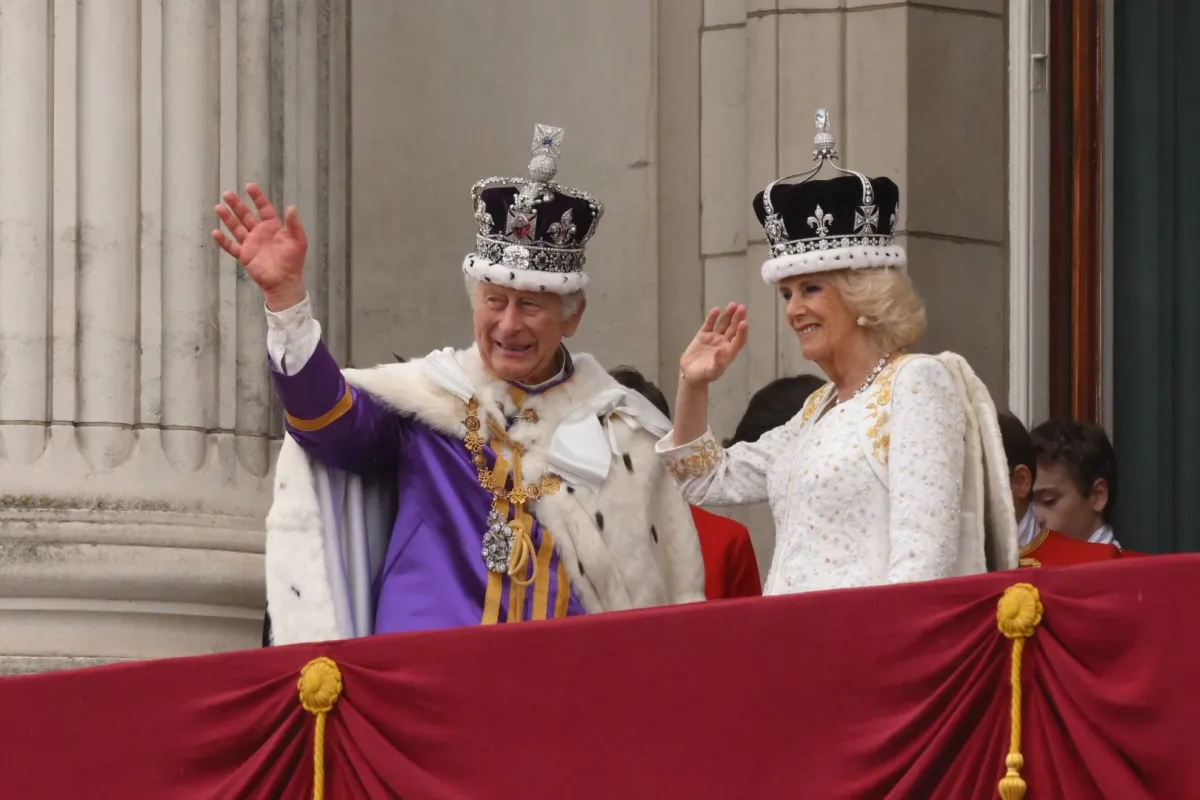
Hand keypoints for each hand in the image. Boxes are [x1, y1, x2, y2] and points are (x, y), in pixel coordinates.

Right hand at [213, 183, 307, 309]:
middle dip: (237, 204)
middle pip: (246, 215)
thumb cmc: (293, 261)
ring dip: (228, 218)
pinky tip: (216, 232)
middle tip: (227, 193)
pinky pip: (231, 246)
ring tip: (219, 207)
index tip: (249, 186)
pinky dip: (223, 241)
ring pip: (236, 227)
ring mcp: (251, 244)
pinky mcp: (244, 255)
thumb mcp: (298, 241)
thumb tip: (292, 207)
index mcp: (273, 227)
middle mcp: (260, 233)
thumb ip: (294, 225)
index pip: (264, 208)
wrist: (285, 282)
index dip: (257, 197)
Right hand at [679, 303, 747, 386]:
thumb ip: (718, 362)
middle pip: (733, 329)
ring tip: (733, 304)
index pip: (739, 340)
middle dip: (738, 318)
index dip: (742, 331)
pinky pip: (709, 324)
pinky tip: (716, 310)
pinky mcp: (703, 336)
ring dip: (728, 315)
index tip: (744, 322)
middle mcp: (723, 343)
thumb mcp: (712, 372)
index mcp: (729, 353)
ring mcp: (714, 338)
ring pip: (723, 324)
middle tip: (742, 307)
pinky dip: (712, 317)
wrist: (690, 375)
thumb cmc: (703, 376)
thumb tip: (721, 349)